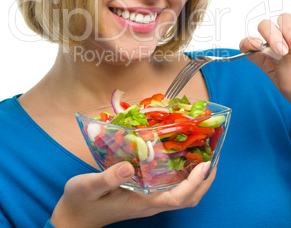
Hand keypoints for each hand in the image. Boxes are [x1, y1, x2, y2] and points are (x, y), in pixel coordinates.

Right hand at [50, 160, 214, 226]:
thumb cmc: (81, 201)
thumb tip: (130, 164)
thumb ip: (108, 178)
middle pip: (188, 199)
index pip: (178, 197)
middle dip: (205, 181)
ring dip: (197, 179)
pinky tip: (180, 160)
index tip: (206, 163)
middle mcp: (150, 202)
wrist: (75, 216)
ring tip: (203, 155)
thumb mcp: (89, 186)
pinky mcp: (144, 195)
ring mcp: (148, 200)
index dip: (195, 182)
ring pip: (182, 195)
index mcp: (142, 202)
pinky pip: (171, 188)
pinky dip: (183, 176)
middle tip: (213, 156)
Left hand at [240, 13, 290, 101]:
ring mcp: (288, 37)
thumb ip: (274, 64)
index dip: (249, 42)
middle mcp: (275, 44)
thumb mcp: (284, 82)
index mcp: (264, 57)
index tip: (258, 45)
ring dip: (286, 29)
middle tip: (282, 51)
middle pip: (264, 26)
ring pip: (282, 19)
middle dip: (271, 35)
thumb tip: (267, 46)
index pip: (247, 44)